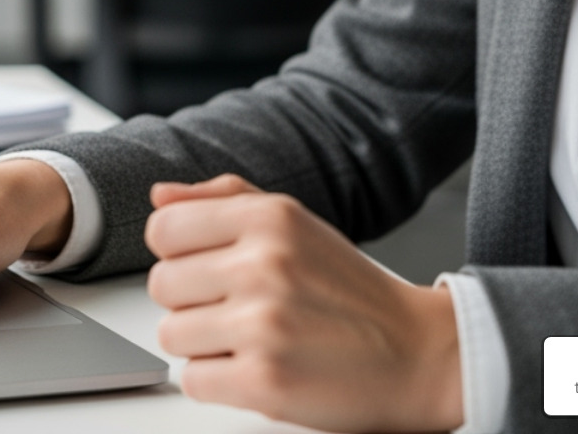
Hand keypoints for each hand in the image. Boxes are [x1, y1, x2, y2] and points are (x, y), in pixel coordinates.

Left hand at [145, 175, 462, 432]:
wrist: (418, 353)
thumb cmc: (349, 289)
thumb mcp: (294, 222)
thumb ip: (223, 200)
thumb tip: (159, 197)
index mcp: (268, 219)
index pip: (162, 230)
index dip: (178, 254)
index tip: (206, 268)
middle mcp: (263, 264)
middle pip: (162, 285)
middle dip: (192, 301)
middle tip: (237, 308)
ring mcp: (262, 324)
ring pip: (171, 334)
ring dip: (203, 343)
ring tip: (249, 339)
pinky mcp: (263, 381)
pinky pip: (193, 379)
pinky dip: (218, 381)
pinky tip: (254, 367)